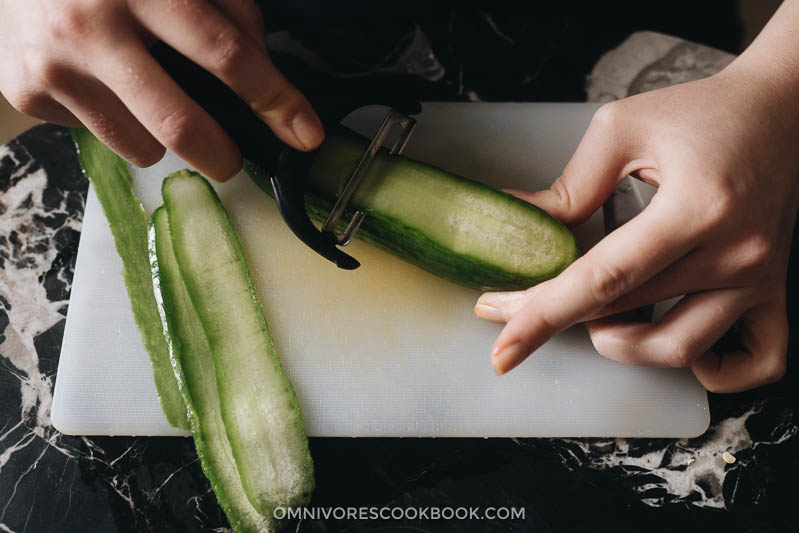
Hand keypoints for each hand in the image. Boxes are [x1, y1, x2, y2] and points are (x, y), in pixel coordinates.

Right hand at [0, 0, 323, 180]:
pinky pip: (99, 136)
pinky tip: (103, 85)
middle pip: (179, 123)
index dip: (274, 99)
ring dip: (163, 138)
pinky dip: (118, 124)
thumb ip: (230, 13)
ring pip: (141, 146)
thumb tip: (266, 81)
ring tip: (150, 96)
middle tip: (234, 161)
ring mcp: (54, 62)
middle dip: (222, 156)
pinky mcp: (27, 89)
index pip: (225, 54)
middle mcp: (92, 25)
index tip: (305, 133)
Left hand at [475, 62, 798, 391]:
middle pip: (627, 312)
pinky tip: (674, 346)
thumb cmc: (704, 112)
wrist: (783, 108)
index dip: (544, 315)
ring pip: (679, 346)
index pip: (604, 280)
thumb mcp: (624, 128)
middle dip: (557, 318)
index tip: (502, 347)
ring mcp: (759, 278)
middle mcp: (735, 252)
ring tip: (593, 317)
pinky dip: (714, 370)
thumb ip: (571, 184)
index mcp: (695, 207)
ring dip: (623, 344)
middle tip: (514, 307)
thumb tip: (520, 223)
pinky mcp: (773, 289)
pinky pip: (757, 359)